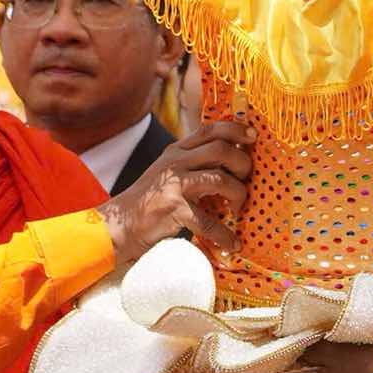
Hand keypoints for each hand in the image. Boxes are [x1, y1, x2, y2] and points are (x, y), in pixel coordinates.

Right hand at [99, 120, 254, 262]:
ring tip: (238, 207)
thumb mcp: (168, 172)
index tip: (253, 135)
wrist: (119, 225)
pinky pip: (209, 222)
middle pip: (220, 150)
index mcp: (175, 151)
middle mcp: (175, 163)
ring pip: (220, 179)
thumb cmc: (149, 201)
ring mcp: (174, 185)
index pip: (209, 130)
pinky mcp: (174, 210)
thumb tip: (231, 159)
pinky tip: (231, 243)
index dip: (234, 129)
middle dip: (242, 164)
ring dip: (238, 194)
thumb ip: (193, 163)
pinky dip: (224, 235)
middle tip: (246, 179)